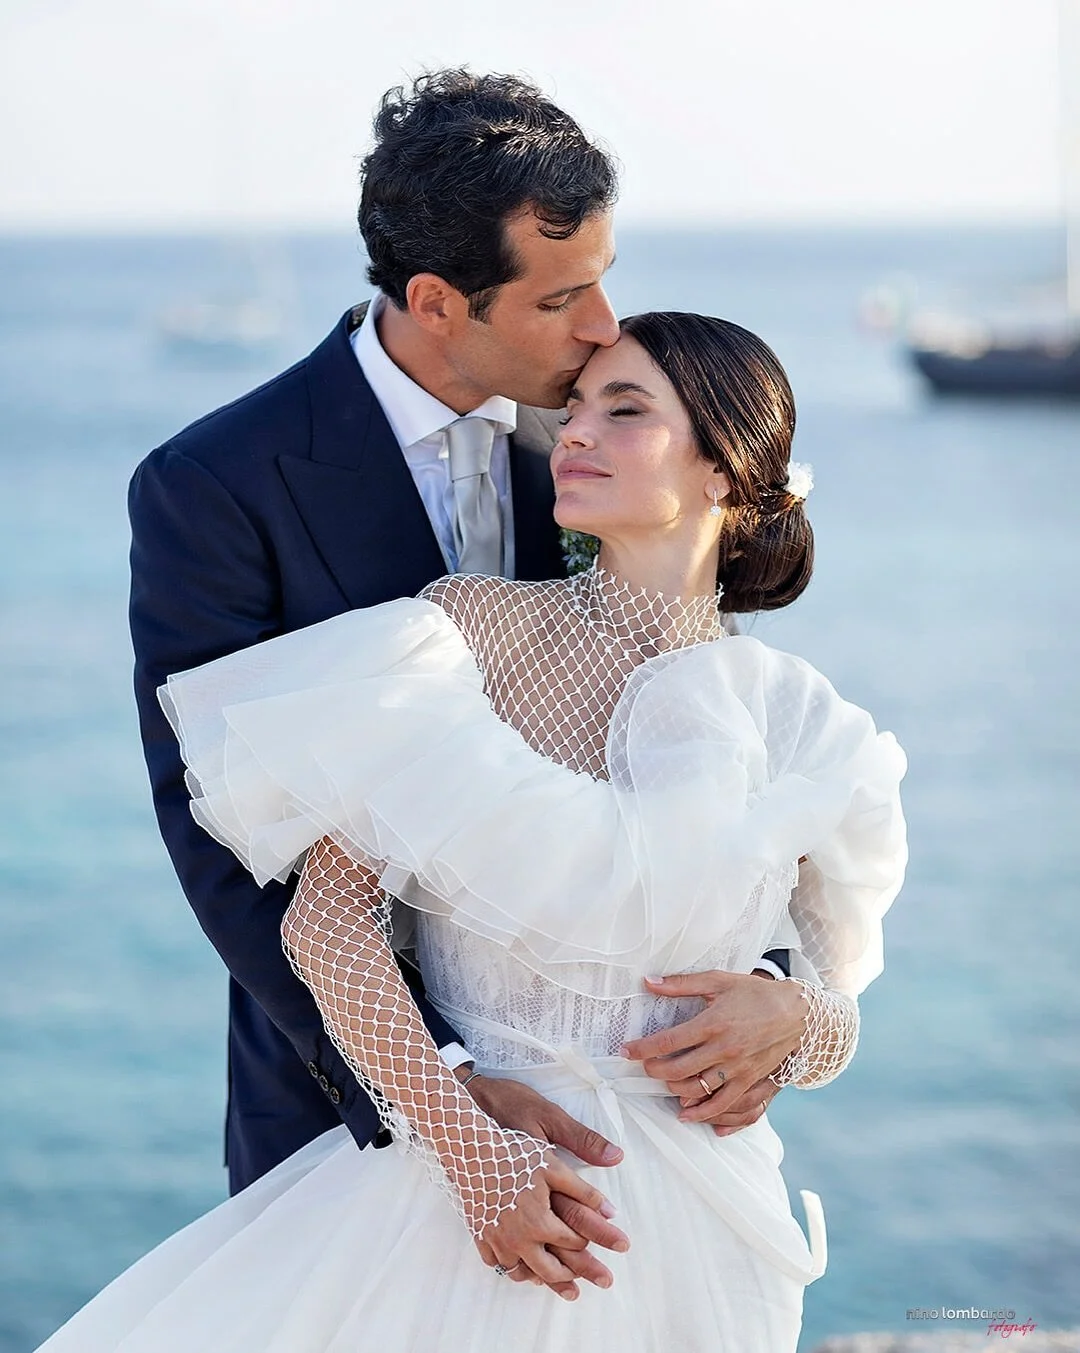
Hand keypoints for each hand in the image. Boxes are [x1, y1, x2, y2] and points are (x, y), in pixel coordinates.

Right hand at [472, 1154, 621, 1299]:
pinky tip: (520, 1264)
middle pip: (549, 1270)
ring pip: (522, 1273)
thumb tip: (611, 1212)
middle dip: (569, 1276)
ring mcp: (496, 1241)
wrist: (471, 1150)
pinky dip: (512, 1267)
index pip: (572, 1242)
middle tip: (581, 1284)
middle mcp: (518, 1240)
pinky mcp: (480, 1237)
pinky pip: (498, 1264)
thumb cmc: (514, 1154)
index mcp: (540, 1223)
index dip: (587, 1240)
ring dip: (539, 1277)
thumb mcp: (554, 1166)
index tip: (593, 1241)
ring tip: (552, 1279)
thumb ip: (584, 1191)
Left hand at [620, 970, 806, 1129]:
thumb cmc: (754, 993)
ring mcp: (737, 1069)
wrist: (796, 1012)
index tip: (626, 1050)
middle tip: (642, 1067)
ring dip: (673, 1090)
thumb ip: (681, 984)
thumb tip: (647, 982)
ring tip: (663, 1083)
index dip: (643, 1049)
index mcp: (713, 1023)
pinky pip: (723, 1105)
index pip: (668, 1042)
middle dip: (654, 1071)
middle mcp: (724, 1050)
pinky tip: (686, 1113)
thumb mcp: (718, 981)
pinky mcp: (749, 1081)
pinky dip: (702, 1113)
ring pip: (697, 1090)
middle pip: (678, 1070)